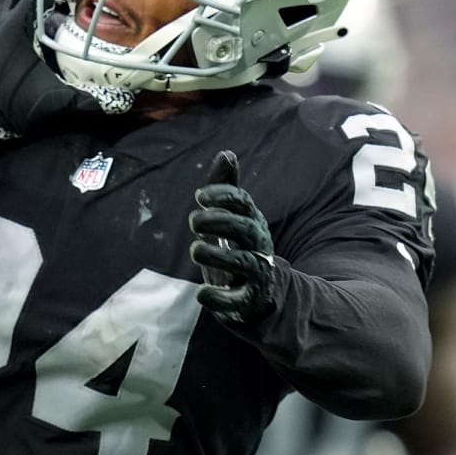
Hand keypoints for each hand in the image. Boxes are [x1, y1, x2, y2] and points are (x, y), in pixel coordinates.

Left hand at [190, 150, 280, 323]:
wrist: (262, 295)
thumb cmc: (240, 249)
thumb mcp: (234, 219)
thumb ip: (226, 190)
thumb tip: (227, 153)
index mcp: (252, 223)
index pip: (243, 204)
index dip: (222, 197)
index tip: (199, 197)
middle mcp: (257, 246)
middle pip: (245, 229)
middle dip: (220, 222)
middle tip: (193, 220)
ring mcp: (255, 274)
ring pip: (242, 263)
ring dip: (217, 256)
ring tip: (196, 250)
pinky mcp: (246, 301)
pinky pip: (236, 300)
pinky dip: (218, 298)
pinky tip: (202, 293)